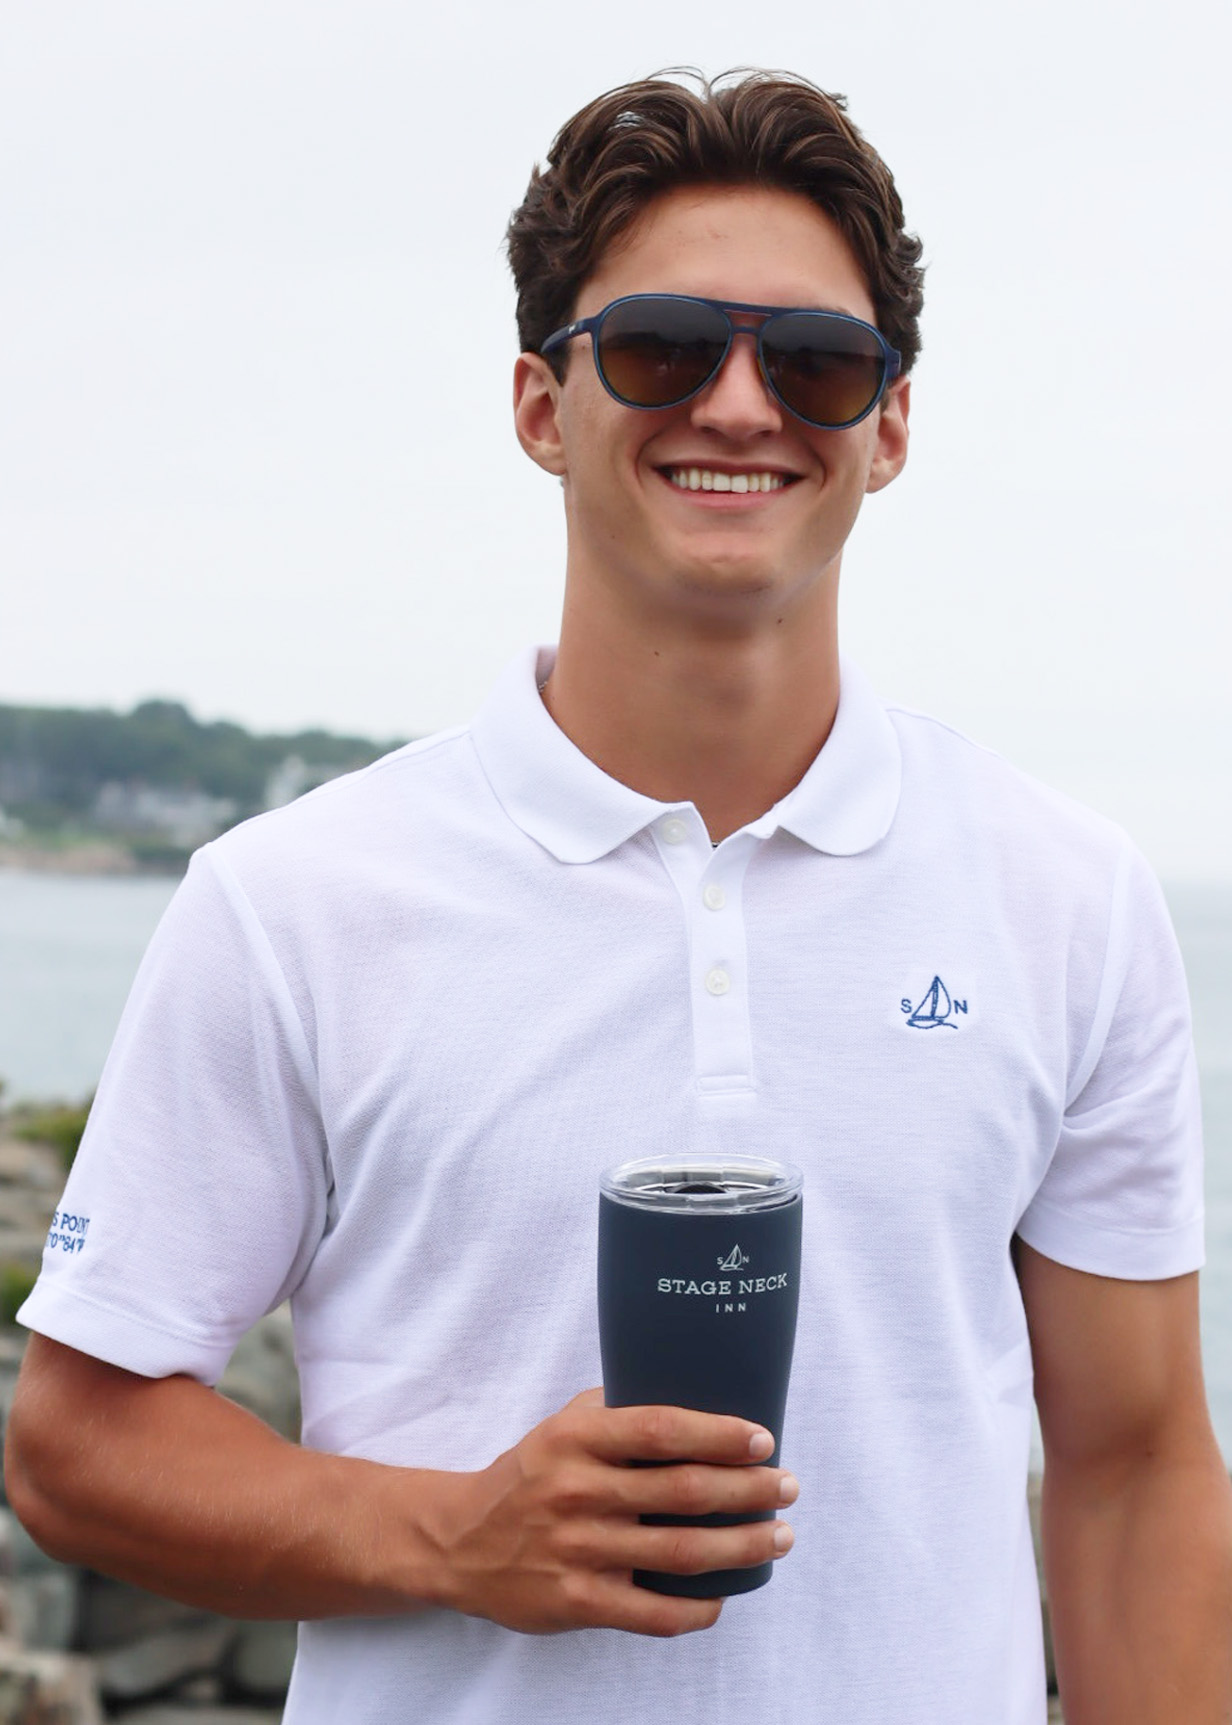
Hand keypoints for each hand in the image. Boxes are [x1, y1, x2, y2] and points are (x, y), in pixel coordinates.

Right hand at [418, 1389, 796, 1636]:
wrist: (460, 1543)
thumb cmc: (528, 1476)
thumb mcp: (560, 1427)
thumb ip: (614, 1410)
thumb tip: (688, 1391)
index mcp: (577, 1440)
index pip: (660, 1430)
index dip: (718, 1434)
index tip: (762, 1440)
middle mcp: (579, 1492)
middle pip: (683, 1492)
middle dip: (749, 1490)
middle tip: (788, 1487)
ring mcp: (579, 1551)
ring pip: (680, 1553)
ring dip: (741, 1546)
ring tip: (779, 1537)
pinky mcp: (578, 1602)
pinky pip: (653, 1613)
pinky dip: (698, 1608)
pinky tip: (725, 1595)